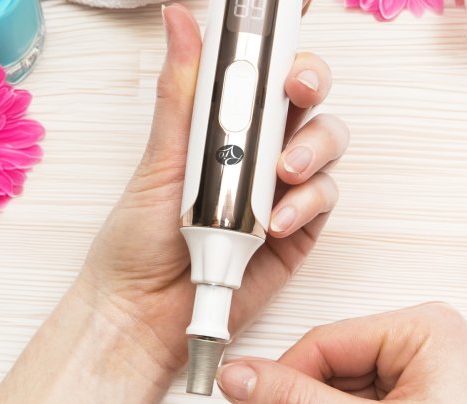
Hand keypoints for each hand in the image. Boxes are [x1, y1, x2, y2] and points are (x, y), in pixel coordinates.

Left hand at [78, 3, 348, 372]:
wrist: (146, 310)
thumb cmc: (141, 240)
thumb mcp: (160, 162)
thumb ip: (182, 96)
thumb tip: (181, 21)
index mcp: (221, 131)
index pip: (257, 75)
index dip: (278, 42)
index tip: (289, 10)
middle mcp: (256, 155)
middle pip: (304, 103)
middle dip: (309, 82)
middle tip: (296, 86)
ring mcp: (280, 192)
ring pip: (325, 146)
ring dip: (313, 148)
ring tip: (281, 170)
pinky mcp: (297, 231)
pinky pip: (323, 201)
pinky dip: (307, 203)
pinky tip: (276, 221)